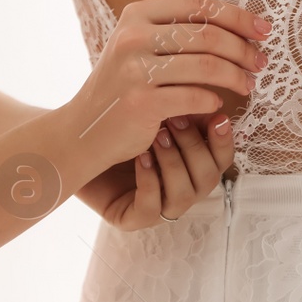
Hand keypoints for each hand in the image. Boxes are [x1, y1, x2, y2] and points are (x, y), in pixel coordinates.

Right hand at [62, 0, 268, 178]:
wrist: (83, 129)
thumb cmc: (121, 87)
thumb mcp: (139, 48)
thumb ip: (176, 33)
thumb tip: (237, 27)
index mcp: (137, 14)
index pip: (200, 6)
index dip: (238, 16)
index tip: (263, 30)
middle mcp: (133, 37)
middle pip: (208, 34)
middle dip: (243, 49)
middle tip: (260, 63)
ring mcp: (135, 69)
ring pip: (207, 65)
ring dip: (236, 76)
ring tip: (248, 85)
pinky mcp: (141, 102)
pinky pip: (196, 96)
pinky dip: (214, 100)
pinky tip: (218, 104)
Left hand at [78, 112, 236, 229]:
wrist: (77, 146)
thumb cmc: (119, 126)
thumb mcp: (155, 111)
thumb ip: (183, 103)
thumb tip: (211, 82)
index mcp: (193, 165)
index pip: (222, 159)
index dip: (224, 140)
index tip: (217, 114)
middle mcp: (182, 188)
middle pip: (210, 178)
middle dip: (194, 147)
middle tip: (175, 118)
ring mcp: (159, 207)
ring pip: (184, 195)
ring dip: (173, 163)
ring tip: (156, 136)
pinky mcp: (133, 218)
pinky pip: (151, 208)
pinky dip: (149, 181)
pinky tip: (140, 157)